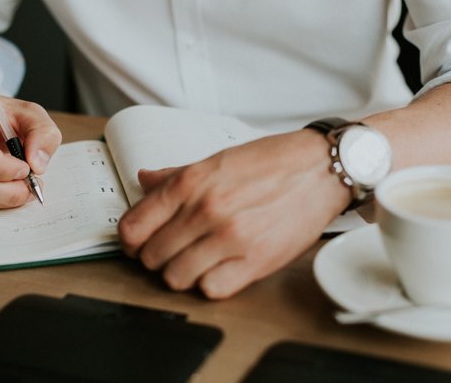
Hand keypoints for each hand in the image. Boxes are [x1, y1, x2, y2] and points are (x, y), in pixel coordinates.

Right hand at [0, 92, 60, 208]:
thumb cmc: (0, 115)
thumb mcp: (30, 114)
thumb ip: (43, 134)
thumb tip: (37, 163)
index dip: (3, 168)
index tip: (25, 168)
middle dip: (7, 191)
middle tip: (29, 187)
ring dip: (1, 199)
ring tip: (20, 188)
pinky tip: (2, 189)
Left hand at [118, 130, 349, 298]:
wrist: (320, 169)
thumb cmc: (272, 162)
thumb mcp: (216, 159)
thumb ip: (176, 175)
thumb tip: (143, 181)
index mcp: (191, 182)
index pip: (133, 226)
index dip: (129, 240)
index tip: (138, 242)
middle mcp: (205, 210)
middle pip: (151, 257)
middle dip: (155, 257)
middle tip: (170, 251)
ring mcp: (230, 238)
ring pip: (176, 278)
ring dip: (180, 273)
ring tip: (194, 261)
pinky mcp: (255, 261)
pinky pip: (210, 290)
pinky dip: (209, 284)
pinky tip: (217, 269)